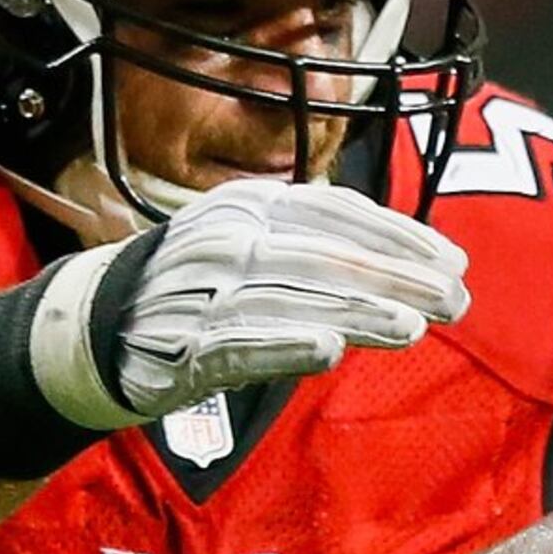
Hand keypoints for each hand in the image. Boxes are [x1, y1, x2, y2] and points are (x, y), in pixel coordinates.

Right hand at [35, 179, 469, 430]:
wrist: (97, 325)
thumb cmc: (199, 285)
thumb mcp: (256, 240)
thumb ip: (321, 243)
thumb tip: (410, 256)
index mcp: (251, 204)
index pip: (339, 213)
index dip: (401, 236)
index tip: (454, 259)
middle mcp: (229, 238)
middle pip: (328, 255)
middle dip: (398, 277)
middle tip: (456, 299)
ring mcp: (204, 291)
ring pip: (295, 297)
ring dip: (358, 311)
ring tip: (412, 326)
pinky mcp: (183, 345)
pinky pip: (241, 342)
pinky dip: (284, 343)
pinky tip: (329, 349)